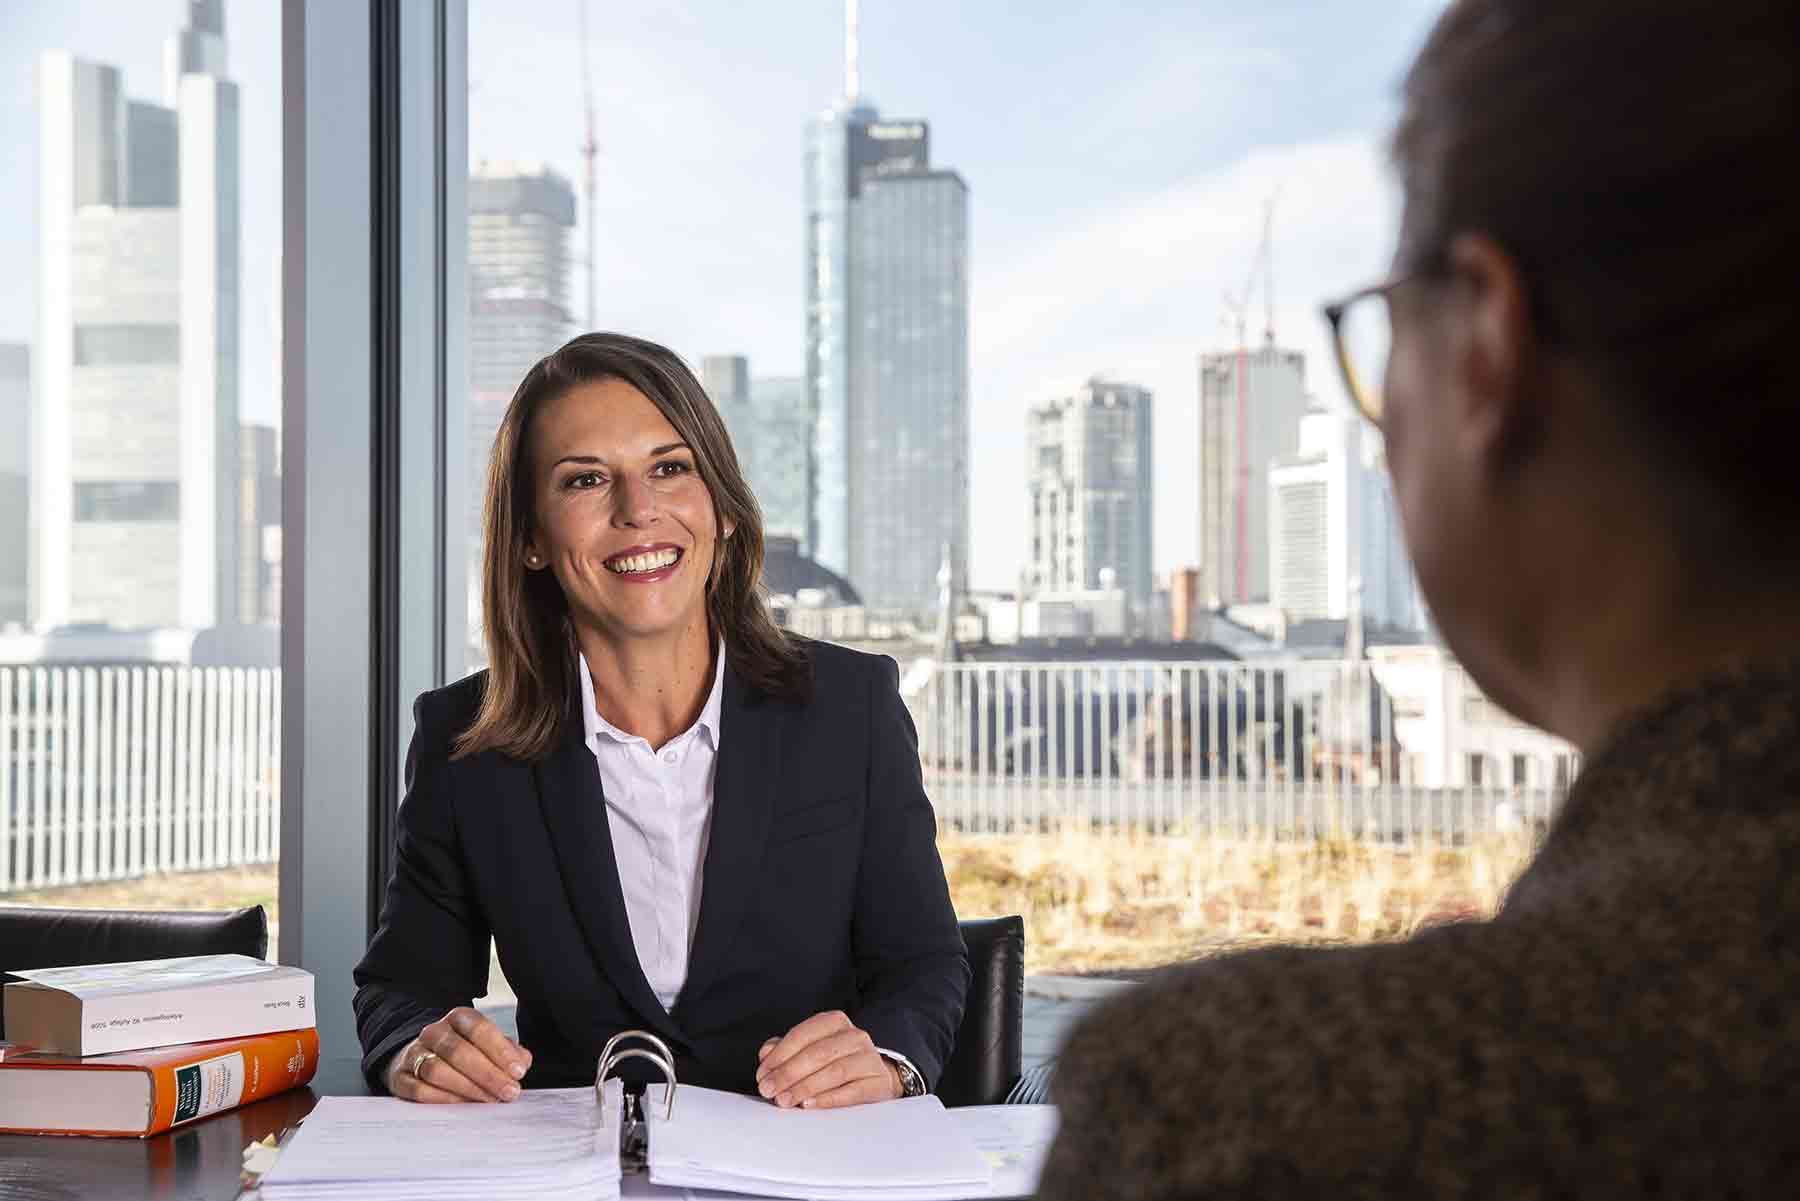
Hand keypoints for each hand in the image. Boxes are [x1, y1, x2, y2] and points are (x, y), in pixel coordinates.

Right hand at [385, 1006, 532, 1103]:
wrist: (420, 1059)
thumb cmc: (465, 1054)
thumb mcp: (488, 1046)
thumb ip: (509, 1052)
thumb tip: (522, 1062)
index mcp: (459, 1018)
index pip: (479, 1028)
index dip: (501, 1051)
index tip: (518, 1072)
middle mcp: (434, 1032)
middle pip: (458, 1051)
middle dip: (488, 1074)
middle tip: (508, 1093)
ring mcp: (414, 1053)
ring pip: (437, 1070)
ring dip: (467, 1089)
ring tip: (488, 1102)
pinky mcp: (400, 1077)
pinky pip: (418, 1090)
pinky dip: (443, 1100)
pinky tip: (463, 1108)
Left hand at [754, 1010, 901, 1109]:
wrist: (874, 1077)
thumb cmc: (835, 1062)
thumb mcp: (809, 1050)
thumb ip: (785, 1050)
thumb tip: (766, 1053)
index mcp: (834, 1022)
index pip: (803, 1034)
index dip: (779, 1055)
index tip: (762, 1074)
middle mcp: (854, 1036)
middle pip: (818, 1053)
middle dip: (788, 1073)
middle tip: (768, 1090)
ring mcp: (869, 1058)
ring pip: (835, 1071)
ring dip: (804, 1087)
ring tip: (784, 1100)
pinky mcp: (877, 1082)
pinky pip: (852, 1091)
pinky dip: (828, 1099)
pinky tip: (808, 1104)